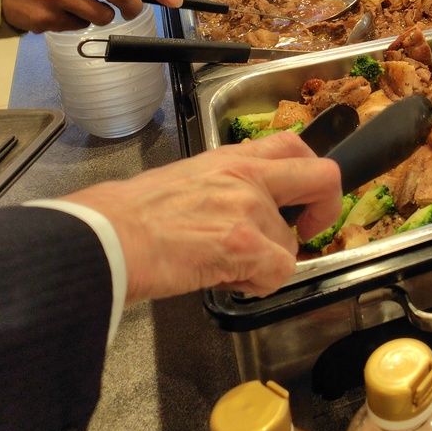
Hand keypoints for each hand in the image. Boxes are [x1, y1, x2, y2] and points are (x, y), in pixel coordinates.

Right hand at [62, 132, 342, 301]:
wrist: (106, 237)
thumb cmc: (131, 215)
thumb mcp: (187, 179)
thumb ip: (225, 185)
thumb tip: (242, 207)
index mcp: (232, 158)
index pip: (293, 145)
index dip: (310, 172)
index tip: (303, 197)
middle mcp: (248, 176)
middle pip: (322, 178)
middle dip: (325, 208)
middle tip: (307, 230)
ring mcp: (249, 209)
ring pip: (289, 243)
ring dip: (266, 262)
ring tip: (226, 266)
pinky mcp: (244, 244)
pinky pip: (280, 271)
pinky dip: (260, 285)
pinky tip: (230, 281)